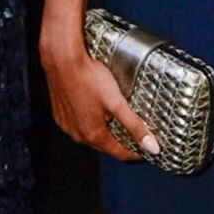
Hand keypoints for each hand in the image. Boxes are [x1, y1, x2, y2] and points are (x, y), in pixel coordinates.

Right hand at [41, 37, 158, 162]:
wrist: (62, 59)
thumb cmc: (88, 77)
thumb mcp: (116, 102)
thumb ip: (135, 125)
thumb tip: (151, 146)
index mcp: (93, 134)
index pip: (120, 154)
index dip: (137, 153)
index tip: (148, 150)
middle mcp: (78, 134)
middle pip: (106, 146)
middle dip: (122, 143)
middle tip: (138, 135)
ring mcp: (68, 125)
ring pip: (92, 136)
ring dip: (106, 133)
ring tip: (120, 123)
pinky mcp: (61, 115)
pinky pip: (80, 126)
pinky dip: (92, 123)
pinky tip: (99, 113)